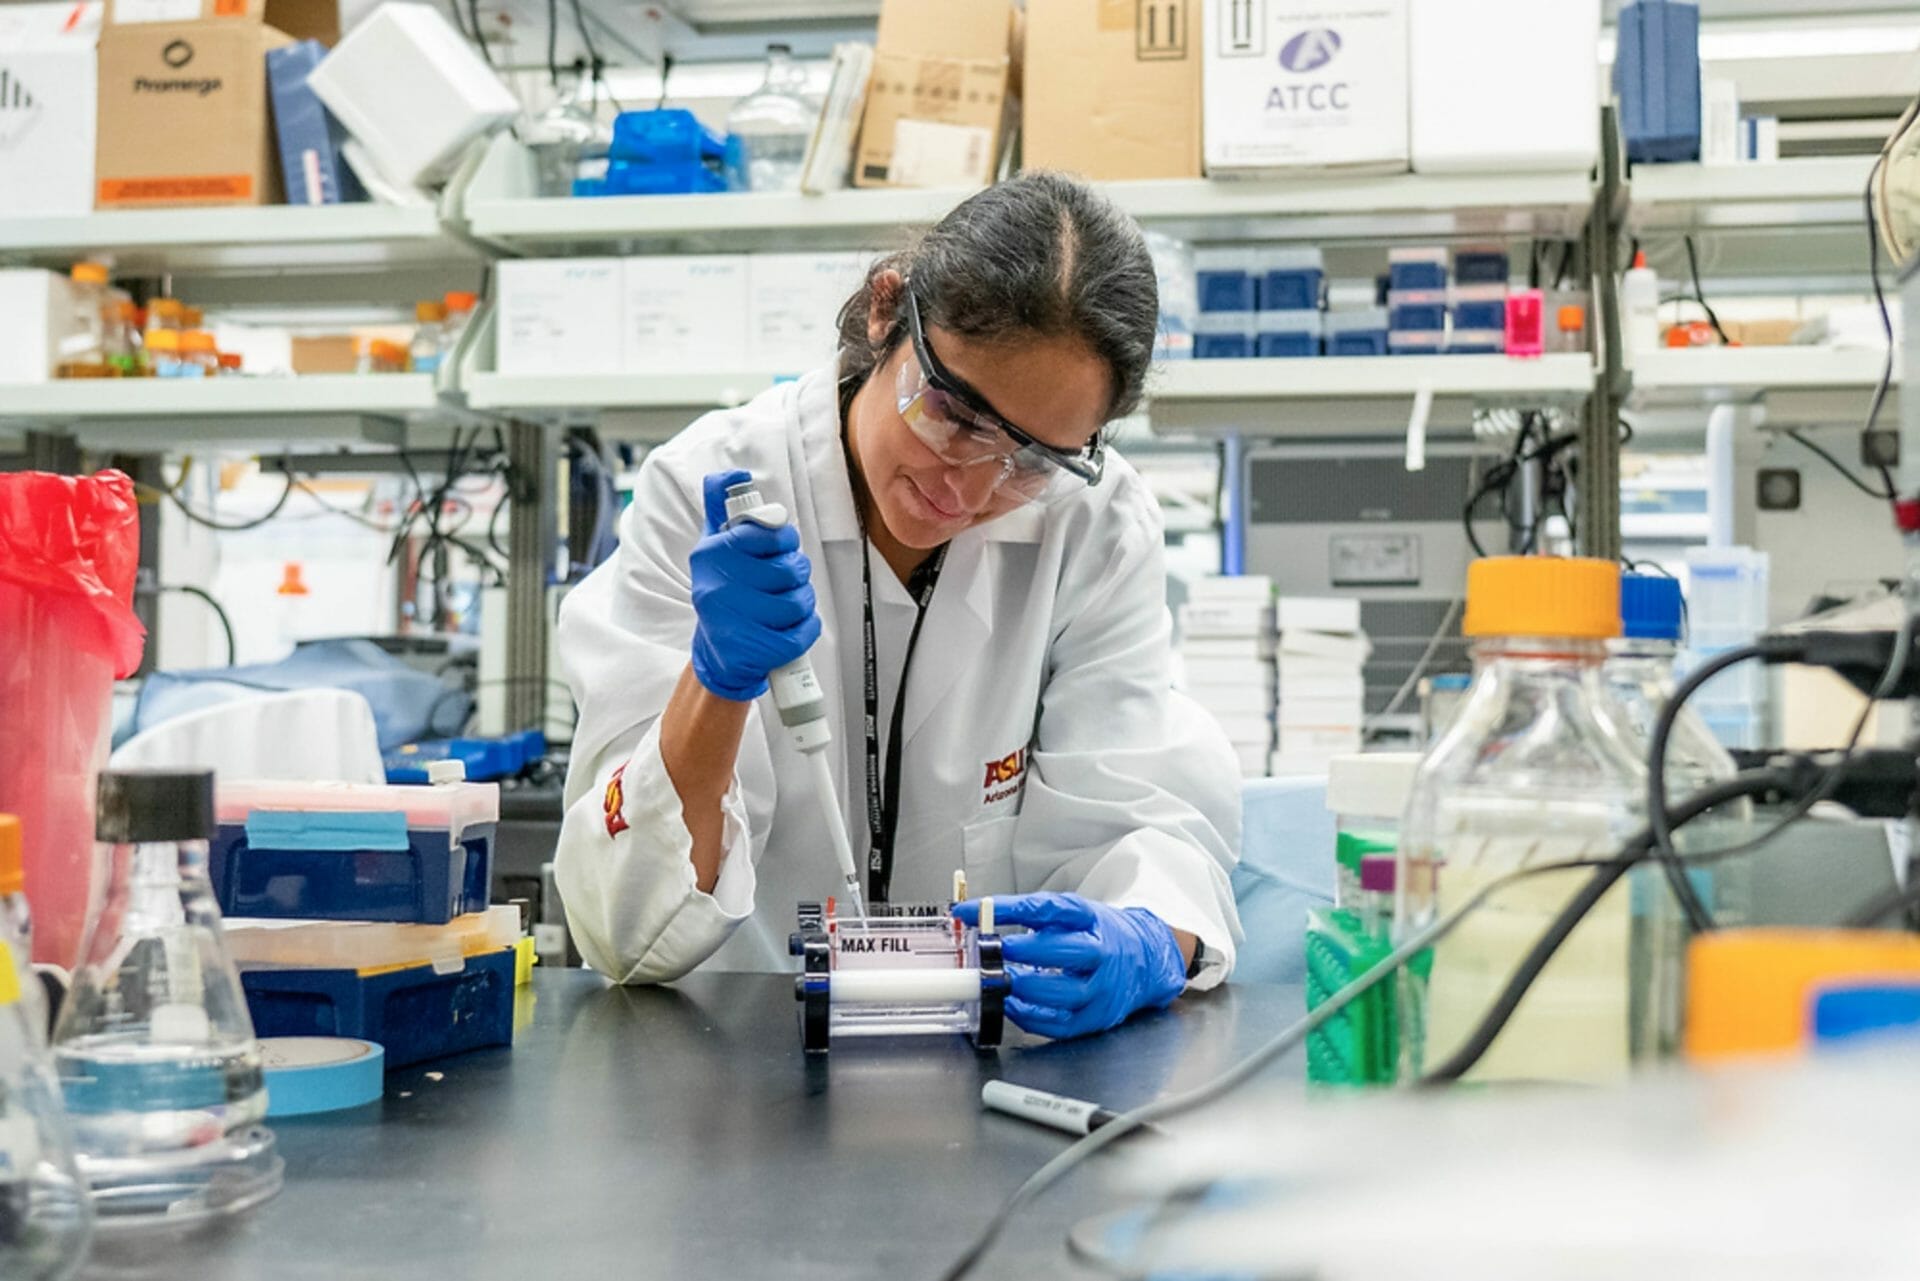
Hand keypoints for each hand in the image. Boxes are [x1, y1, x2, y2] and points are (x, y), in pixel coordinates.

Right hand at [688, 469, 821, 701]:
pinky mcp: (754, 651)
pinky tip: (790, 628)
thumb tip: (734, 474)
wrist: (718, 654)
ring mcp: (733, 621)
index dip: (783, 540)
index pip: (766, 533)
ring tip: (786, 606)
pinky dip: (806, 628)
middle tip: (784, 581)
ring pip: (799, 600)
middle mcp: (715, 586)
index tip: (779, 548)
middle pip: (789, 568)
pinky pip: (804, 631)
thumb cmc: (725, 590)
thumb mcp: (716, 546)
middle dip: (796, 574)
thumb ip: (724, 508)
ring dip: (802, 602)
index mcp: (709, 553)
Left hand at [952, 893, 1186, 1040]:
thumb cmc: (1100, 935)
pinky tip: (1012, 1007)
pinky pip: (1062, 1023)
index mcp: (1091, 919)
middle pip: (1066, 951)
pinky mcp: (1097, 1016)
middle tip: (995, 950)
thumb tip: (976, 915)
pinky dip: (1033, 1017)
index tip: (974, 911)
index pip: (1050, 909)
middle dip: (1026, 951)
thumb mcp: (1073, 913)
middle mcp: (1101, 953)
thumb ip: (1030, 913)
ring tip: (1000, 982)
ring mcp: (1102, 988)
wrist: (1146, 960)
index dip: (1009, 909)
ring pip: (1065, 992)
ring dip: (1026, 988)